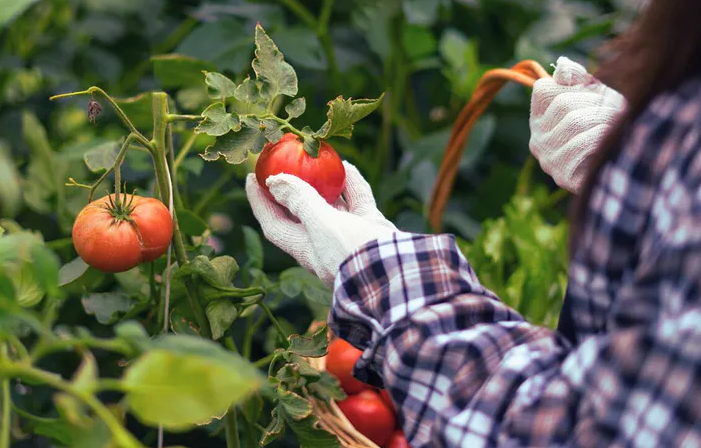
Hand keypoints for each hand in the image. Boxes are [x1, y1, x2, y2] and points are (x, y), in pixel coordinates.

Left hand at [245, 161, 402, 286]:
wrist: (402, 275)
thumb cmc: (355, 254)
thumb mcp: (323, 226)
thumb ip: (300, 201)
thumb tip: (273, 181)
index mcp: (306, 250)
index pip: (274, 224)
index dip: (260, 203)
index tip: (251, 178)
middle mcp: (325, 245)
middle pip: (301, 212)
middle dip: (291, 188)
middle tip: (282, 162)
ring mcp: (350, 238)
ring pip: (332, 205)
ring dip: (323, 184)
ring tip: (315, 159)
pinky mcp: (372, 231)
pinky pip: (358, 203)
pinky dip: (352, 185)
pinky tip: (348, 167)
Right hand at [529, 56, 626, 193]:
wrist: (625, 169)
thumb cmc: (609, 128)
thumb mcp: (595, 97)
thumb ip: (577, 81)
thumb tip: (562, 65)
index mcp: (540, 119)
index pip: (544, 89)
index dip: (575, 85)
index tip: (596, 93)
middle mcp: (537, 140)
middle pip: (562, 104)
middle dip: (595, 102)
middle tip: (617, 108)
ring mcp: (547, 159)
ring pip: (574, 122)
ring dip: (604, 119)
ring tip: (617, 124)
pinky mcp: (562, 176)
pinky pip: (581, 145)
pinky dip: (602, 139)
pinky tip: (611, 142)